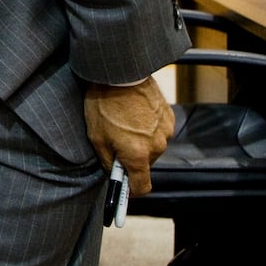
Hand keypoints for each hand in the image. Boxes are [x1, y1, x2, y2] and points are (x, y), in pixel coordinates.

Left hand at [83, 77, 173, 195]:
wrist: (120, 74)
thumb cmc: (104, 105)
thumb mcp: (96, 137)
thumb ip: (107, 161)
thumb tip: (113, 173)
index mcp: (138, 155)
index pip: (142, 187)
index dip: (132, 191)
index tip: (124, 189)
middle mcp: (157, 147)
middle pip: (145, 165)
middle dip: (132, 160)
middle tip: (115, 143)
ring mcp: (165, 132)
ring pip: (152, 147)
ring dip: (140, 142)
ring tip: (123, 123)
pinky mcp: (169, 117)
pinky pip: (158, 131)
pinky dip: (147, 128)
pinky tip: (134, 114)